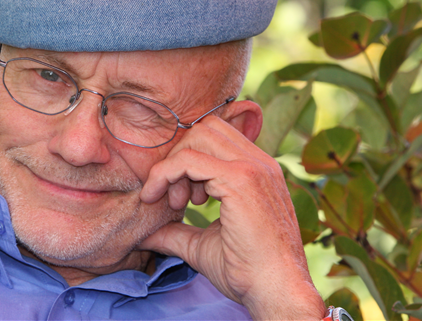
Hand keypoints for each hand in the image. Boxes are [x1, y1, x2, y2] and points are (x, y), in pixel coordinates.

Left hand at [138, 109, 325, 320]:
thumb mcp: (203, 244)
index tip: (176, 194)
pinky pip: (190, 160)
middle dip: (180, 155)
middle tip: (174, 196)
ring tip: (175, 203)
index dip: (188, 157)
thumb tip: (145, 233)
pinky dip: (168, 174)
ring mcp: (253, 168)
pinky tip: (167, 202)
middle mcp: (259, 162)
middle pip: (205, 128)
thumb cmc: (247, 272)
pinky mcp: (241, 180)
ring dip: (175, 165)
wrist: (276, 292)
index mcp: (258, 170)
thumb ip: (176, 232)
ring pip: (198, 136)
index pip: (215, 136)